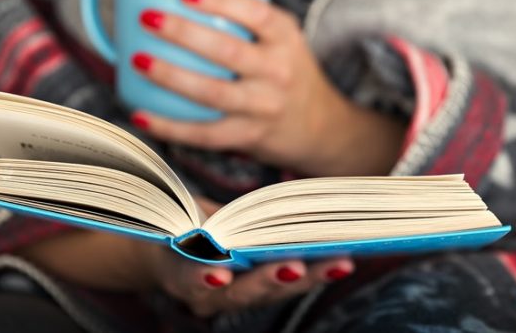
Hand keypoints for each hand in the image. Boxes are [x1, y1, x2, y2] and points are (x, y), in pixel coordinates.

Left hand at [130, 0, 404, 175]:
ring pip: (211, 93)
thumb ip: (247, 23)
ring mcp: (263, 106)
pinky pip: (203, 133)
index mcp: (285, 39)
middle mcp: (278, 71)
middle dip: (182, 33)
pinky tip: (141, 114)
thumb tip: (177, 3)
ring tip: (138, 59)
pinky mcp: (248, 136)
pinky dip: (169, 126)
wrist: (320, 126)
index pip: (256, 14)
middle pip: (227, 51)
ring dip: (170, 76)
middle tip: (148, 18)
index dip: (219, 1)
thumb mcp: (283, 40)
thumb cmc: (288, 74)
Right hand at [145, 196, 353, 316]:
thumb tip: (210, 217)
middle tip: (295, 267)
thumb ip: (192, 221)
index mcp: (178, 275)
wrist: (174, 245)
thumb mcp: (176, 217)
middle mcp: (209, 296)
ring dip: (309, 276)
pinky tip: (342, 259)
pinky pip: (289, 286)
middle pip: (242, 292)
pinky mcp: (261, 291)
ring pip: (274, 292)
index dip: (204, 277)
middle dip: (271, 278)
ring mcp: (237, 298)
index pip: (189, 280)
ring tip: (338, 262)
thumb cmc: (177, 223)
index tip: (220, 274)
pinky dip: (316, 272)